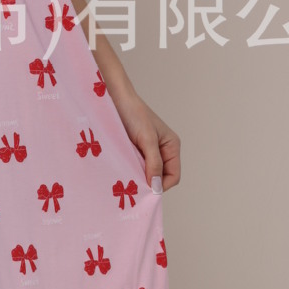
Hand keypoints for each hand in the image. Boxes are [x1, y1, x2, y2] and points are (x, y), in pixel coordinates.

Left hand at [107, 78, 180, 193]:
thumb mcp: (147, 139)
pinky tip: (121, 168)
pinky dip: (130, 170)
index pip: (173, 176)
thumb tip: (157, 187)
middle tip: (132, 184)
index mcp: (172, 146)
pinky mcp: (134, 151)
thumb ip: (154, 163)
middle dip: (148, 182)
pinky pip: (135, 167)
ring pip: (146, 173)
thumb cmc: (134, 114)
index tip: (145, 189)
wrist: (114, 98)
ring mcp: (147, 151)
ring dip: (137, 176)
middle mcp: (162, 150)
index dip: (161, 185)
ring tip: (126, 174)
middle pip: (160, 177)